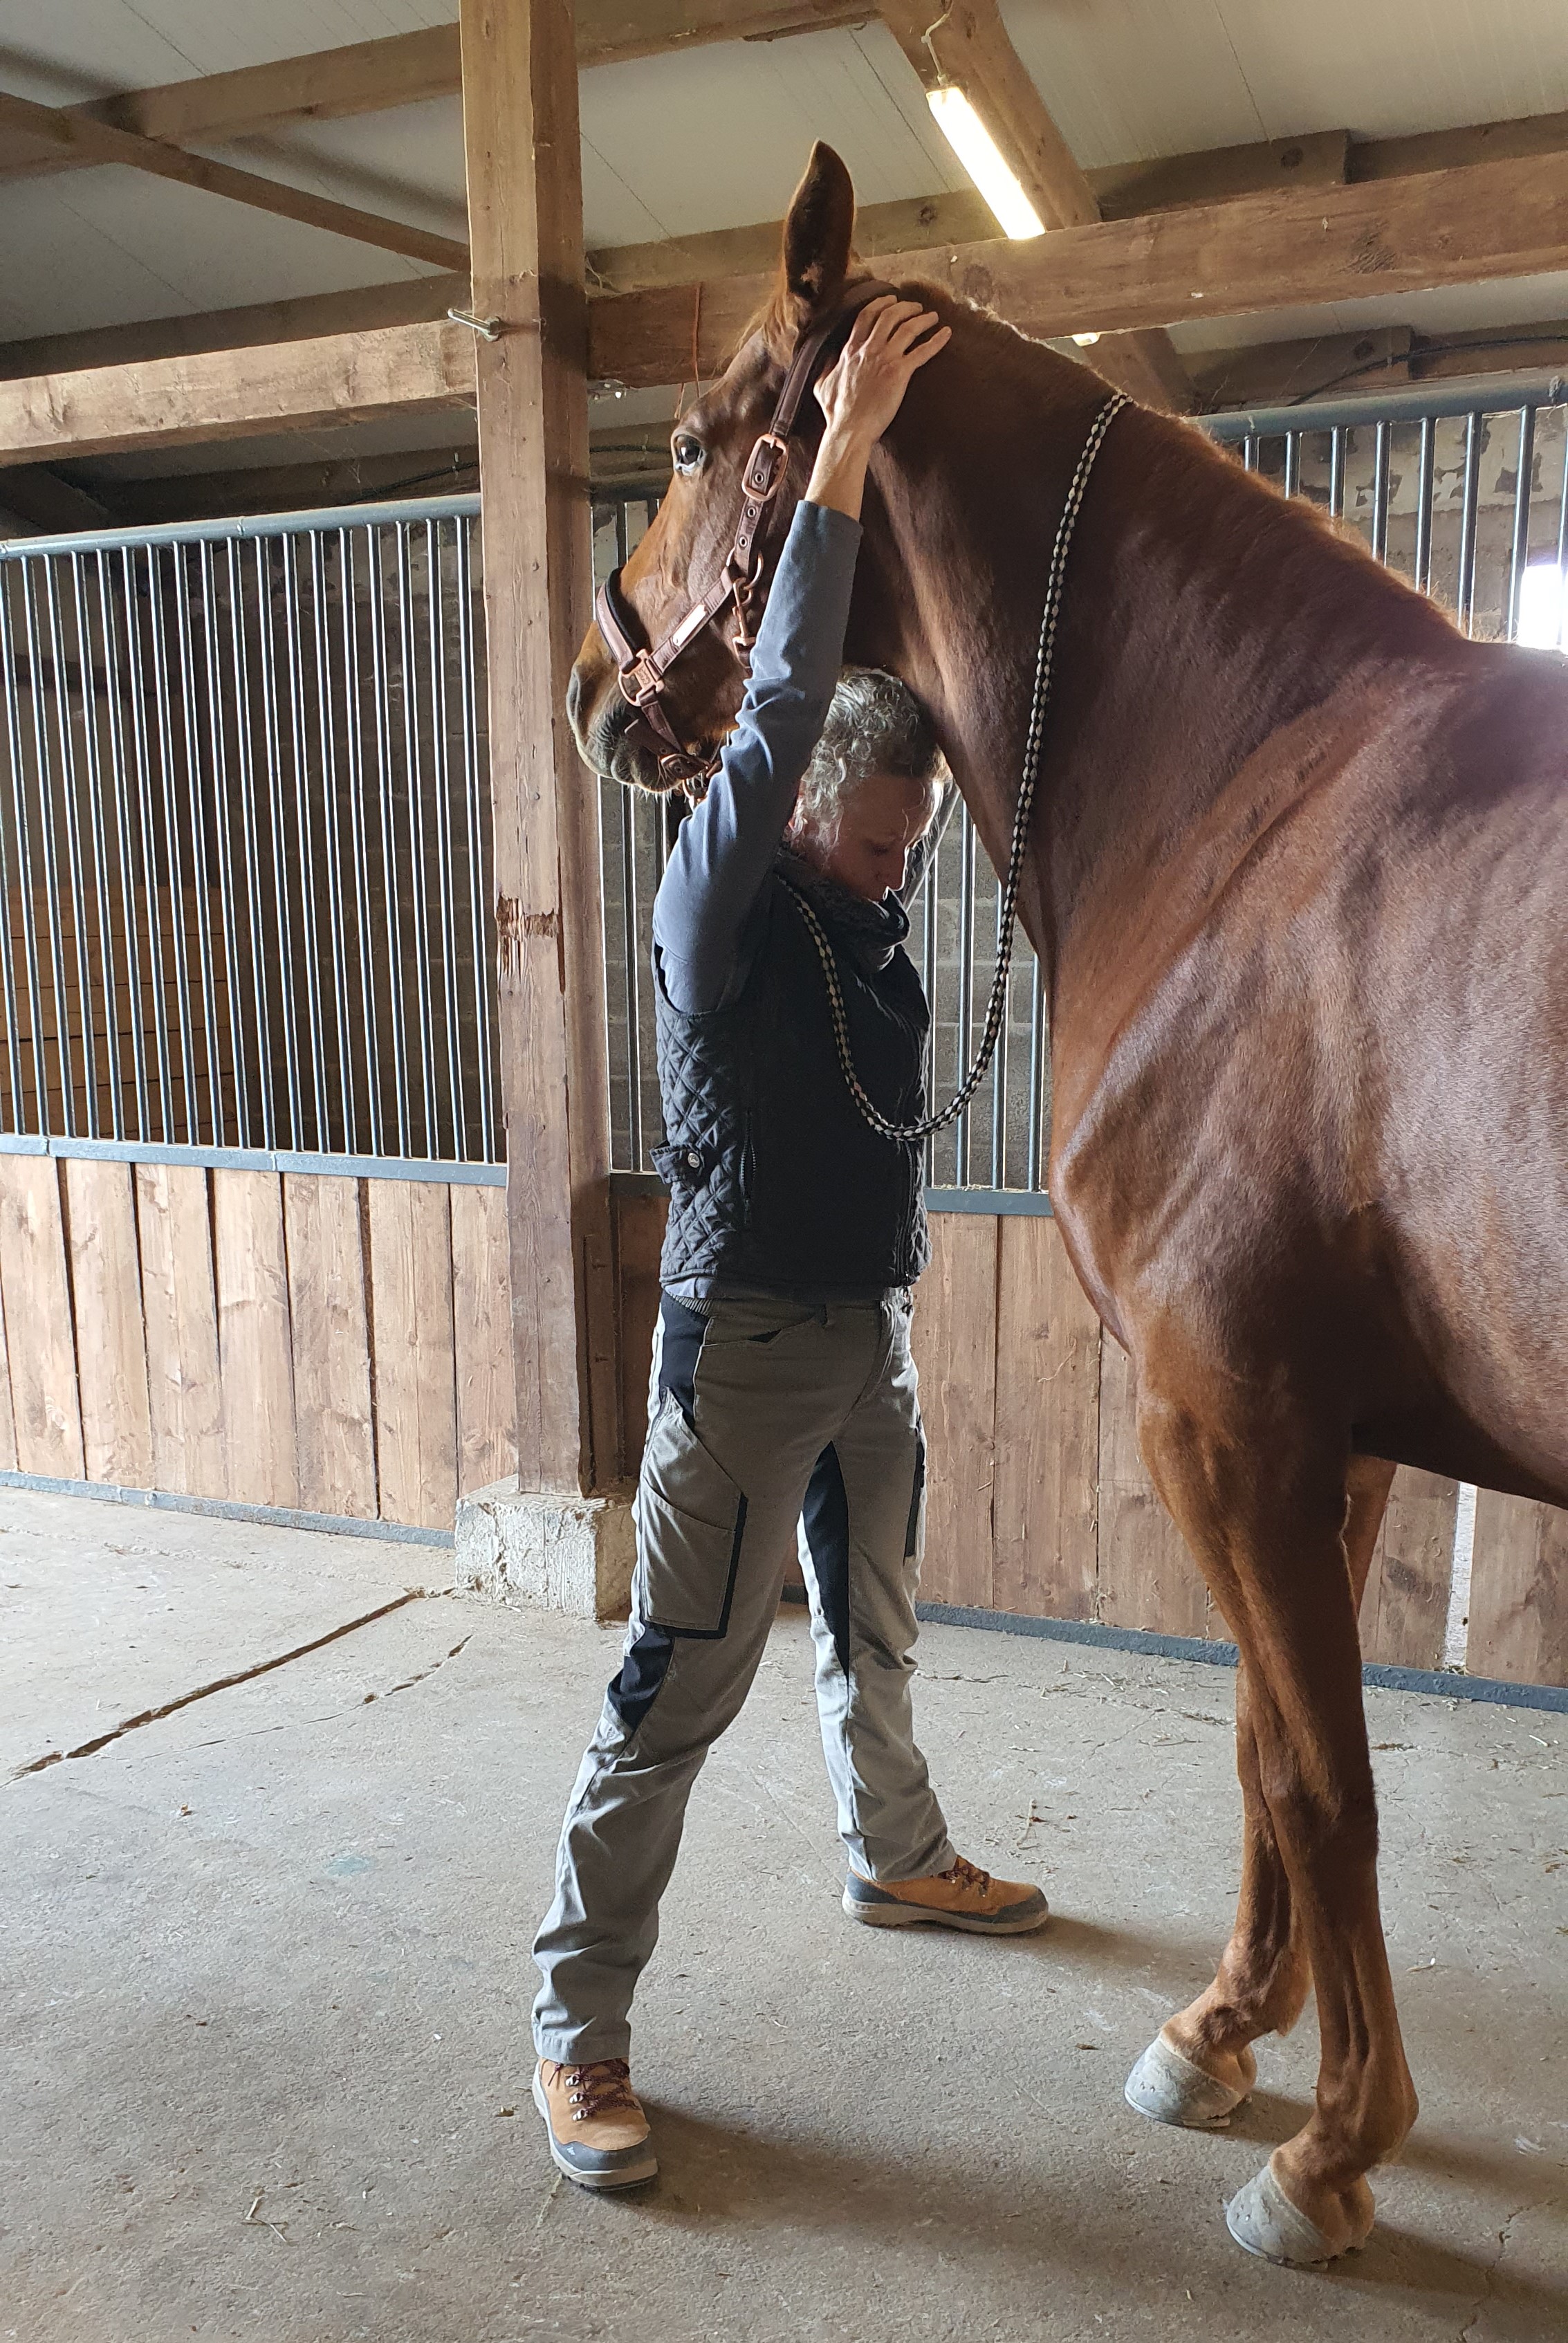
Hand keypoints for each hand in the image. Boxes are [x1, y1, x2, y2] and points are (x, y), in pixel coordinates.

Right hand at [814, 295, 950, 447]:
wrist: (850, 429)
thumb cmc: (837, 413)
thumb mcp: (822, 385)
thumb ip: (827, 367)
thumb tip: (828, 358)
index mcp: (851, 350)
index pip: (867, 316)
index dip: (881, 303)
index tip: (891, 299)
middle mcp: (869, 349)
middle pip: (889, 315)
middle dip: (904, 306)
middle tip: (915, 306)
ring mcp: (885, 359)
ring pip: (907, 327)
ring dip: (922, 318)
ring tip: (932, 316)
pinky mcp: (900, 373)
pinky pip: (922, 351)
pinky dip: (937, 341)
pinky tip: (947, 333)